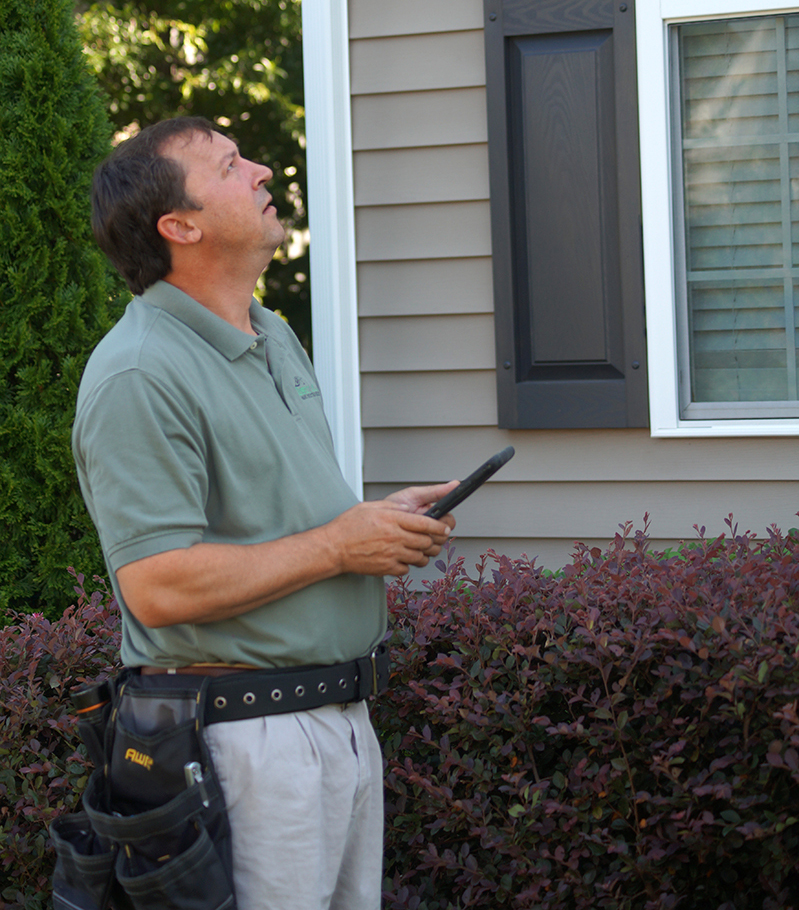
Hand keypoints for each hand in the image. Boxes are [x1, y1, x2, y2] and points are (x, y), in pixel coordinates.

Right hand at [324, 494, 455, 576]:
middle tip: (431, 538)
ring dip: (423, 554)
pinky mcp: (387, 568)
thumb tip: (408, 509)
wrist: (333, 548)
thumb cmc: (348, 526)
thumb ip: (392, 507)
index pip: (426, 523)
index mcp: (392, 519)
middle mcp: (395, 537)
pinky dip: (408, 564)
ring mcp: (392, 554)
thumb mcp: (370, 507)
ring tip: (417, 549)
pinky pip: (407, 569)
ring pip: (420, 557)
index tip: (445, 527)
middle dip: (433, 540)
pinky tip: (401, 558)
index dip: (440, 525)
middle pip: (427, 541)